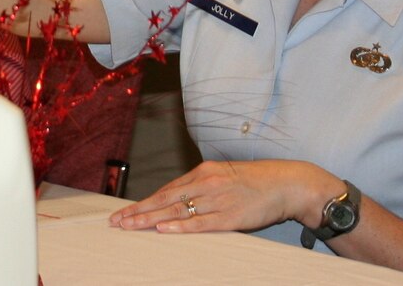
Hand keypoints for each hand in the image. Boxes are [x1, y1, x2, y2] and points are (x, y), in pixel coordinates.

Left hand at [110, 160, 333, 235]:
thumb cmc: (255, 182)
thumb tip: (180, 201)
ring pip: (177, 211)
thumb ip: (201, 187)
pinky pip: (201, 222)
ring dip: (151, 220)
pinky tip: (163, 229)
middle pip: (165, 199)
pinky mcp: (230, 216)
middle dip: (139, 211)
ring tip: (130, 227)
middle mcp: (205, 183)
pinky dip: (180, 226)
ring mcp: (217, 199)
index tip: (124, 212)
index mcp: (202, 173)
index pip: (166, 190)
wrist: (286, 183)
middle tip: (117, 222)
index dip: (144, 203)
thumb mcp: (223, 177)